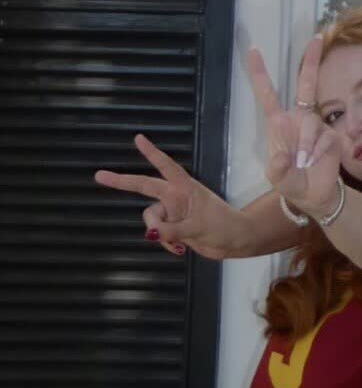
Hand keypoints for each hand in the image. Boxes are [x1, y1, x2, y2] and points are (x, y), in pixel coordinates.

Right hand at [95, 135, 247, 258]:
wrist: (236, 242)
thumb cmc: (224, 227)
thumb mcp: (197, 228)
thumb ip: (171, 231)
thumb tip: (149, 233)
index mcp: (185, 189)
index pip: (166, 166)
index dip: (151, 153)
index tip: (138, 138)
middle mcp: (176, 197)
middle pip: (144, 187)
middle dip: (122, 182)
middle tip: (98, 175)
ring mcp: (174, 212)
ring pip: (151, 219)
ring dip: (158, 233)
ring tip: (177, 243)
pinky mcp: (174, 226)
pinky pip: (158, 234)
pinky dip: (165, 243)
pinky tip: (179, 249)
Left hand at [247, 36, 342, 216]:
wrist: (315, 195)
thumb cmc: (291, 182)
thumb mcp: (277, 178)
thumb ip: (277, 168)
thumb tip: (283, 158)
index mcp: (279, 123)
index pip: (267, 93)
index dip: (259, 72)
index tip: (254, 49)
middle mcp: (298, 118)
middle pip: (306, 84)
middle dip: (311, 60)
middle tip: (316, 36)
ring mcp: (316, 125)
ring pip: (311, 124)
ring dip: (306, 147)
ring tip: (303, 163)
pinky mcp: (331, 135)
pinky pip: (324, 138)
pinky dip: (318, 153)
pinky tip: (315, 162)